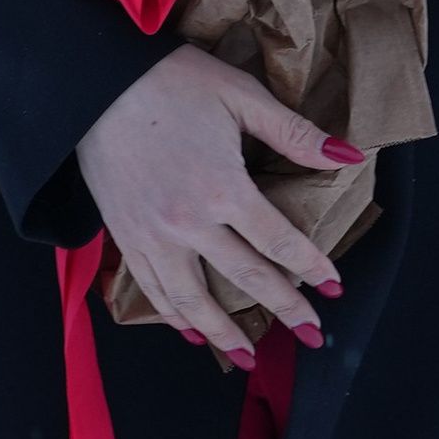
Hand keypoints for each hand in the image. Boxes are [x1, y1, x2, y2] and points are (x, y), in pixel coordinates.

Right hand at [76, 46, 362, 363]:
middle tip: (311, 336)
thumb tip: (347, 156)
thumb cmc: (168, 80)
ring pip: (194, 301)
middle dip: (285, 310)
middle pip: (246, 279)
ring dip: (227, 334)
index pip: (279, 241)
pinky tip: (192, 332)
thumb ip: (293, 132)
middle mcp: (188, 223)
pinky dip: (175, 317)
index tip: (334, 287)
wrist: (91, 82)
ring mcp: (152, 235)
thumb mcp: (239, 94)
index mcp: (223, 188)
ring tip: (251, 357)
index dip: (311, 267)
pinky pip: (153, 290)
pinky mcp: (124, 236)